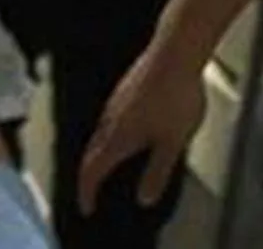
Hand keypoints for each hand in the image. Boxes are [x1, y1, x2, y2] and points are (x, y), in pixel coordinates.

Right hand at [77, 44, 205, 215]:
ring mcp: (114, 104)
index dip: (86, 192)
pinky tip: (126, 135)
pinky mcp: (122, 92)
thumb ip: (158, 172)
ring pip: (99, 136)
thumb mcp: (173, 143)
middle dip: (90, 176)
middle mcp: (110, 121)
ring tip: (109, 166)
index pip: (92, 171)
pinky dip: (110, 137)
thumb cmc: (176, 96)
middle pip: (91, 154)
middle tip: (92, 191)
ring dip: (99, 155)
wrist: (174, 55)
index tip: (86, 207)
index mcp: (118, 138)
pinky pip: (108, 121)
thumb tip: (145, 198)